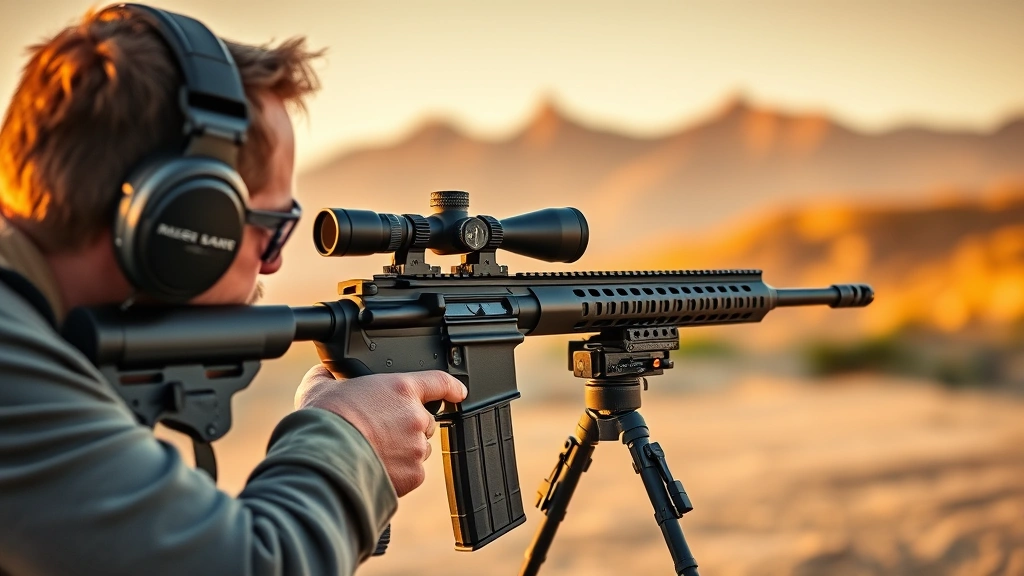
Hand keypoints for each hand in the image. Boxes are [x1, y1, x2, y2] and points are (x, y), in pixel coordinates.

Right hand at [295, 366, 466, 496]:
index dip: (452, 386)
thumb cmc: (322, 422)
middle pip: (425, 422)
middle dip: (407, 427)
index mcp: (401, 389)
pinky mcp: (414, 475)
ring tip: (373, 453)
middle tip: (380, 433)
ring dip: (403, 450)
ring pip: (418, 449)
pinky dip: (398, 474)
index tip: (459, 392)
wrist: (322, 461)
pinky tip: (375, 469)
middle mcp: (416, 417)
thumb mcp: (319, 386)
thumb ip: (330, 375)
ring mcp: (417, 447)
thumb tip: (325, 374)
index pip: (439, 382)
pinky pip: (411, 473)